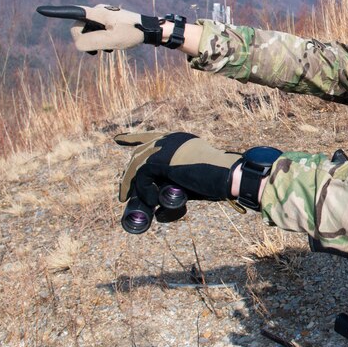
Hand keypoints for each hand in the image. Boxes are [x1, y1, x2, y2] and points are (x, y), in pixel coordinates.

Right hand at [36, 4, 159, 52]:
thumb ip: (90, 43)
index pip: (73, 12)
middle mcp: (98, 10)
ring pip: (90, 31)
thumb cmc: (133, 34)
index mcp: (97, 13)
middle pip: (80, 28)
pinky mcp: (110, 19)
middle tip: (103, 49)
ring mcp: (104, 14)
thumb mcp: (111, 41)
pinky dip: (102, 40)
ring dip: (97, 42)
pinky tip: (114, 46)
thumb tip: (77, 44)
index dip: (56, 12)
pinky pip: (98, 31)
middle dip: (87, 40)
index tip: (40, 10)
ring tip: (112, 47)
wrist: (152, 30)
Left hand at [115, 132, 239, 204]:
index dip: (132, 138)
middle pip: (140, 152)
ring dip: (133, 185)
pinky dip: (144, 190)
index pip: (150, 136)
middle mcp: (170, 138)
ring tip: (133, 203)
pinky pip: (143, 174)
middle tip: (124, 194)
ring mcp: (166, 146)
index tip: (118, 140)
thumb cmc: (218, 181)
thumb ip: (175, 188)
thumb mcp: (192, 182)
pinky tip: (153, 202)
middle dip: (129, 174)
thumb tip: (159, 210)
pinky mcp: (163, 159)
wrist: (229, 176)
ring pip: (138, 163)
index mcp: (179, 140)